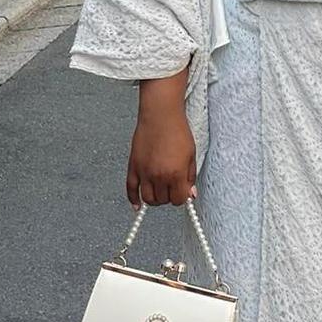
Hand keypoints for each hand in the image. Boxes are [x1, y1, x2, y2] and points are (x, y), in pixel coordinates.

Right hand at [126, 70, 196, 205]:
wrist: (160, 116)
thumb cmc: (178, 131)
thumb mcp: (191, 155)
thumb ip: (190, 177)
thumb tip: (190, 194)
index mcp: (175, 173)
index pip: (178, 199)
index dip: (182, 197)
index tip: (182, 192)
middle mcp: (158, 176)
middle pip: (163, 200)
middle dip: (169, 196)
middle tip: (172, 188)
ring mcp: (144, 172)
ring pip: (148, 198)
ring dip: (155, 199)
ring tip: (160, 192)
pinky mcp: (133, 167)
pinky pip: (130, 189)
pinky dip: (133, 200)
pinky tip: (137, 206)